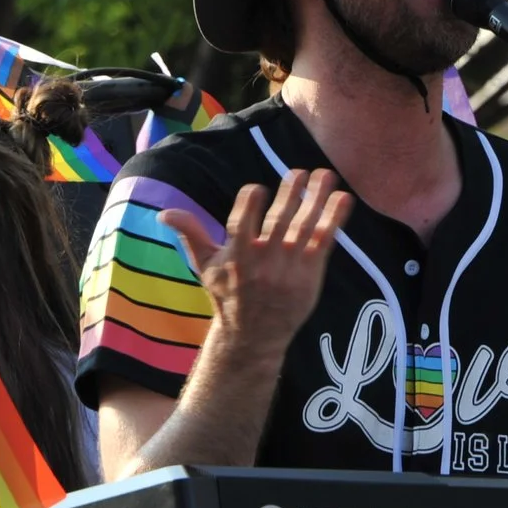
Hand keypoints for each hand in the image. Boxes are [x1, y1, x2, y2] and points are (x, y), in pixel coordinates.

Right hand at [159, 168, 351, 362]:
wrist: (255, 336)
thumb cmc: (228, 296)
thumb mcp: (206, 267)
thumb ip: (192, 235)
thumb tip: (164, 213)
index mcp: (237, 258)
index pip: (242, 224)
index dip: (249, 203)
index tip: (256, 188)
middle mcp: (264, 263)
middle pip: (279, 221)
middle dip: (290, 194)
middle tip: (298, 171)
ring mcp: (290, 269)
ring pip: (305, 227)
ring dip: (317, 199)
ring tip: (325, 174)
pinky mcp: (310, 275)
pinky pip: (325, 242)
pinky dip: (334, 219)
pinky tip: (343, 198)